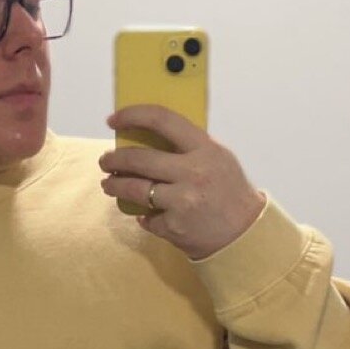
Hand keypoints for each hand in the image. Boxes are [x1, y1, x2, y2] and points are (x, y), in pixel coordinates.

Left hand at [98, 105, 265, 259]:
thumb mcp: (218, 157)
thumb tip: (149, 134)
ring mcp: (182, 201)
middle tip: (106, 160)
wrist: (244, 233)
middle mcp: (192, 173)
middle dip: (114, 159)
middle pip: (139, 159)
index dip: (133, 115)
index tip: (114, 120)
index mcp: (204, 149)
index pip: (162, 120)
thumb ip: (189, 145)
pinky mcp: (174, 226)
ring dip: (115, 186)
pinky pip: (147, 218)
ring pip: (134, 189)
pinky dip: (144, 216)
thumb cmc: (229, 192)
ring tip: (109, 184)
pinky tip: (145, 213)